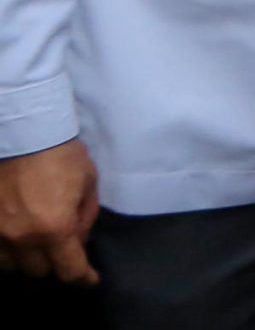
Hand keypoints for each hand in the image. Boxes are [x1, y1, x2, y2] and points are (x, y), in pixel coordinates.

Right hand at [0, 139, 98, 284]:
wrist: (22, 133)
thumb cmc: (61, 154)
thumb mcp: (88, 182)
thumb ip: (85, 216)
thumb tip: (79, 238)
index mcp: (55, 228)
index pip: (69, 270)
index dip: (82, 277)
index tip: (89, 278)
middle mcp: (22, 238)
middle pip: (39, 271)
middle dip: (55, 262)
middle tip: (62, 246)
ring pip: (12, 266)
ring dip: (27, 257)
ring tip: (36, 240)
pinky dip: (6, 249)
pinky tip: (15, 235)